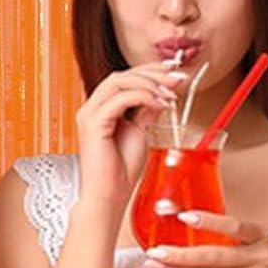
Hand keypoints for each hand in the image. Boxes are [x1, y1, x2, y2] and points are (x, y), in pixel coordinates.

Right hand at [75, 61, 186, 211]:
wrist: (109, 197)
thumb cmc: (120, 172)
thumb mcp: (141, 133)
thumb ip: (147, 112)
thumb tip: (161, 95)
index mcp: (102, 110)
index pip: (124, 79)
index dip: (150, 71)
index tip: (174, 71)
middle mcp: (92, 109)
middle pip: (121, 75)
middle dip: (152, 72)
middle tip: (177, 76)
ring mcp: (90, 114)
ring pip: (119, 81)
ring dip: (149, 82)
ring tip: (170, 92)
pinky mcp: (93, 124)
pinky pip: (120, 99)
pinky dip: (144, 96)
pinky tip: (161, 104)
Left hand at [146, 211, 267, 267]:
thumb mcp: (261, 246)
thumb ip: (235, 238)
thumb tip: (193, 227)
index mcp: (261, 237)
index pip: (235, 226)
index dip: (209, 222)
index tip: (184, 217)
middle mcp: (259, 258)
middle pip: (214, 255)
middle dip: (180, 254)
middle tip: (156, 251)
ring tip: (155, 265)